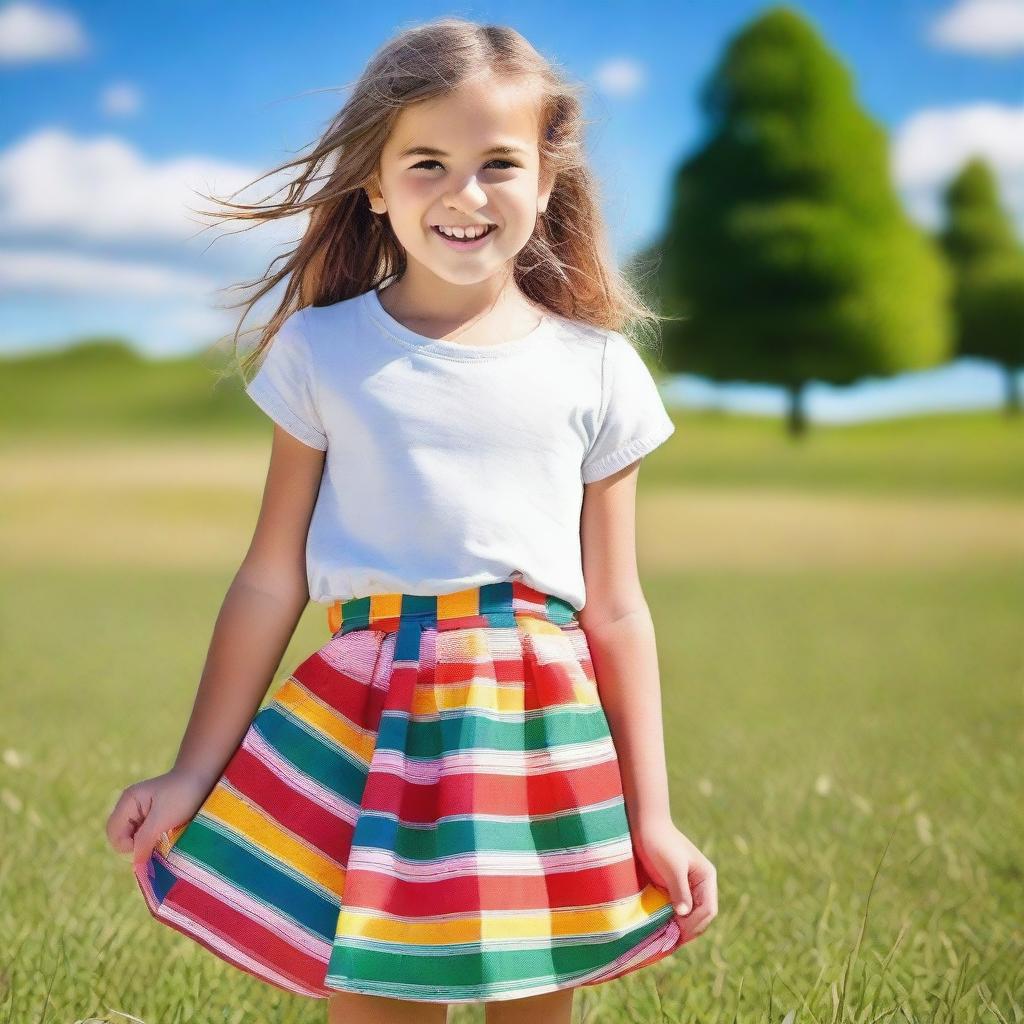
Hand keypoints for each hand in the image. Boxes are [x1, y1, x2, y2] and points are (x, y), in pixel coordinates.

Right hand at [105, 768, 211, 866]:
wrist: (202, 777)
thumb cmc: (183, 794)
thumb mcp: (162, 818)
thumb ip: (145, 839)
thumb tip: (136, 866)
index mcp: (128, 802)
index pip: (114, 834)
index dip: (128, 845)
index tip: (149, 844)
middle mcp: (129, 806)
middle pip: (120, 837)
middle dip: (135, 845)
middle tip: (156, 842)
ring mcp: (139, 811)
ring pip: (132, 837)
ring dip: (145, 843)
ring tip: (163, 837)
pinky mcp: (150, 816)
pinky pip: (143, 834)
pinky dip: (151, 839)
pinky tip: (165, 834)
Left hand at [633, 816, 717, 940]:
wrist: (646, 826)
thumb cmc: (660, 843)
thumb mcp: (672, 867)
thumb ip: (680, 890)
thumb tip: (684, 914)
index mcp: (707, 877)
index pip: (708, 909)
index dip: (695, 923)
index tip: (677, 930)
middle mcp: (702, 884)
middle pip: (703, 916)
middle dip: (690, 929)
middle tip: (671, 939)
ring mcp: (689, 887)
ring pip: (692, 915)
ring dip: (683, 927)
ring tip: (668, 938)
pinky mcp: (676, 888)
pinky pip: (680, 909)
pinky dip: (675, 920)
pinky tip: (664, 926)